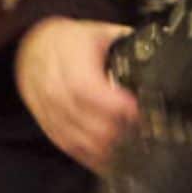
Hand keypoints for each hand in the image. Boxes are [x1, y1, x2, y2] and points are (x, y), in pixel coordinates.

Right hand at [15, 17, 138, 171]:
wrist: (31, 52)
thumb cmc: (69, 43)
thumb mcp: (98, 33)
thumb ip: (126, 44)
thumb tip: (159, 54)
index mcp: (69, 62)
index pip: (87, 89)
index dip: (113, 104)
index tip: (136, 110)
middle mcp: (56, 90)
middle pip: (87, 121)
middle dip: (118, 131)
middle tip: (142, 131)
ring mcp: (51, 113)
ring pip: (81, 140)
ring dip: (108, 148)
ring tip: (131, 147)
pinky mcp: (50, 129)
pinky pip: (72, 149)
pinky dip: (93, 158)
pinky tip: (112, 160)